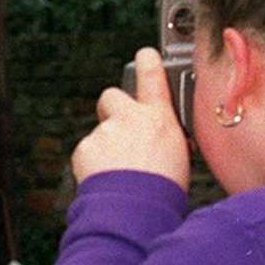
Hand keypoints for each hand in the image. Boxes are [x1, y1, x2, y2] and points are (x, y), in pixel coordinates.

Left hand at [72, 48, 189, 190]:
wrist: (136, 210)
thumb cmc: (162, 189)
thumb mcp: (178, 156)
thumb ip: (165, 137)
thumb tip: (161, 137)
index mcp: (158, 119)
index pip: (152, 76)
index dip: (148, 62)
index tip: (145, 54)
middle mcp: (130, 118)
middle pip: (112, 96)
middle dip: (113, 109)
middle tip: (120, 131)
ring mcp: (105, 132)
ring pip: (101, 132)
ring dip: (106, 147)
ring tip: (120, 172)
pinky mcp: (86, 147)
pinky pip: (88, 152)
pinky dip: (94, 164)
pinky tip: (107, 178)